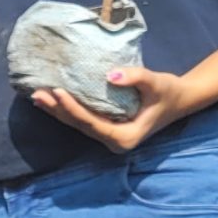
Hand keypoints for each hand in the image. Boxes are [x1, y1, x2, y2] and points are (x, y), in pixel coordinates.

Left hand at [30, 65, 198, 155]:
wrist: (181, 99)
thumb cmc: (169, 92)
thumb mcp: (156, 82)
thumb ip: (136, 78)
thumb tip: (110, 75)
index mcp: (124, 137)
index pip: (91, 123)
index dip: (72, 108)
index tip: (57, 92)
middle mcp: (113, 141)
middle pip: (79, 125)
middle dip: (57, 110)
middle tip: (37, 94)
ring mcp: (109, 136)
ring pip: (77, 124)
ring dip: (57, 111)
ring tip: (37, 97)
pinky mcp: (106, 128)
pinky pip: (82, 120)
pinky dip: (66, 109)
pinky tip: (51, 101)